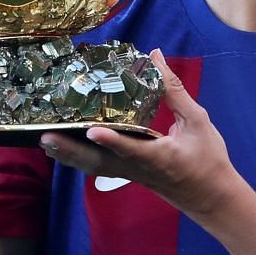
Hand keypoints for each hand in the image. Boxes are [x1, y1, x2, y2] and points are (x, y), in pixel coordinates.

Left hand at [39, 51, 248, 220]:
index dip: (112, 141)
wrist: (211, 197)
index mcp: (159, 156)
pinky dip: (78, 158)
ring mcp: (131, 174)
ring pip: (94, 167)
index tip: (92, 131)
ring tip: (44, 141)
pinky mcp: (128, 175)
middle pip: (100, 162)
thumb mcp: (198, 122)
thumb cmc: (208, 159)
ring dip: (69, 156)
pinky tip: (61, 149)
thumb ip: (174, 91)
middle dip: (72, 151)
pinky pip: (98, 167)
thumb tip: (155, 56)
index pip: (132, 148)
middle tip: (46, 137)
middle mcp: (139, 168)